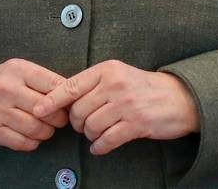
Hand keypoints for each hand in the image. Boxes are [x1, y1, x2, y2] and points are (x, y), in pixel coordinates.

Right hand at [0, 58, 68, 151]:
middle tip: (56, 118)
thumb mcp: (13, 70)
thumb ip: (39, 80)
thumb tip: (71, 95)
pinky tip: (28, 135)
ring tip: (42, 127)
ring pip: (39, 129)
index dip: (66, 97)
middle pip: (49, 111)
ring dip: (46, 132)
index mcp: (16, 69)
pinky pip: (24, 143)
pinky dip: (32, 142)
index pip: (55, 84)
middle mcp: (7, 89)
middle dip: (58, 118)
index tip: (67, 103)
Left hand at [33, 59, 198, 154]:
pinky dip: (100, 146)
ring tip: (95, 134)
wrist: (179, 97)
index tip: (38, 110)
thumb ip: (92, 83)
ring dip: (89, 135)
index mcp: (106, 70)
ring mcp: (126, 105)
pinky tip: (99, 147)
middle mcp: (115, 85)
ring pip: (91, 126)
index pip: (70, 86)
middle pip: (78, 110)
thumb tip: (63, 99)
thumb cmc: (141, 86)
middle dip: (75, 123)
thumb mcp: (117, 74)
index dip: (51, 101)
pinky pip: (108, 140)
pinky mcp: (137, 124)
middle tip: (81, 125)